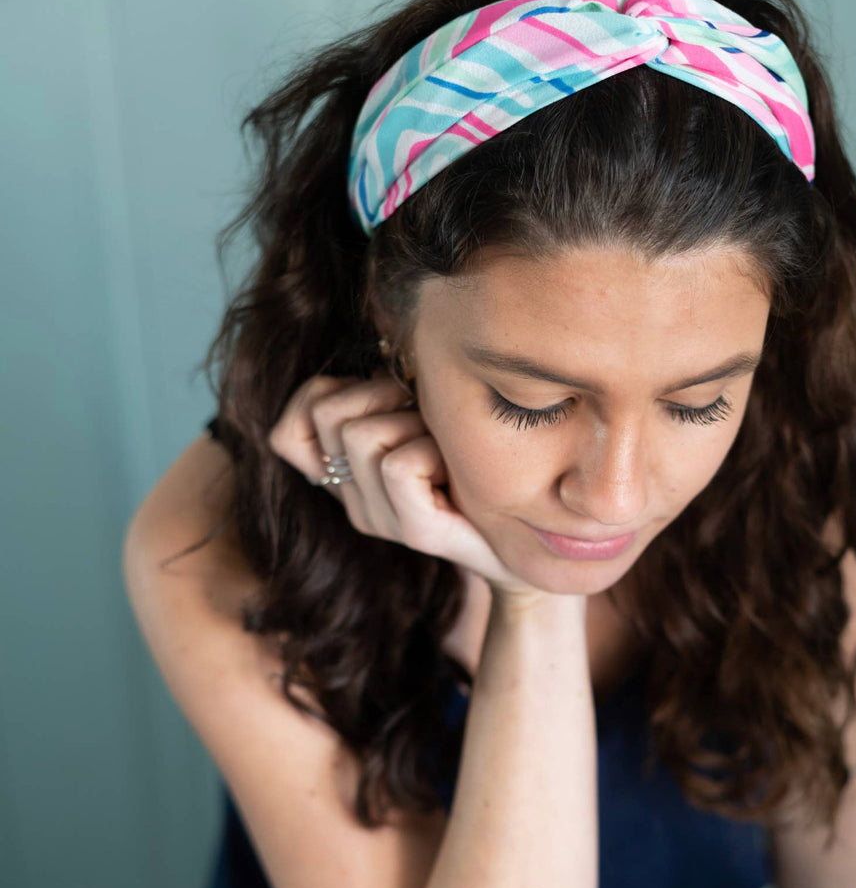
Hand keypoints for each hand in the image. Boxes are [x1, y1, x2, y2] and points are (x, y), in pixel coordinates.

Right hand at [268, 371, 548, 600]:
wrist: (539, 538)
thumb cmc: (484, 464)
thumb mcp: (428, 417)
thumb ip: (390, 394)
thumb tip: (383, 349)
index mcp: (348, 478)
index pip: (285, 433)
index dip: (322, 397)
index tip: (381, 400)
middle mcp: (356, 502)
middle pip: (328, 413)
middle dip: (381, 394)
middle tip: (425, 417)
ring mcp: (383, 521)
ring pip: (361, 435)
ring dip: (412, 421)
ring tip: (444, 444)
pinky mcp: (418, 534)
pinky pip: (399, 465)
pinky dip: (432, 449)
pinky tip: (456, 465)